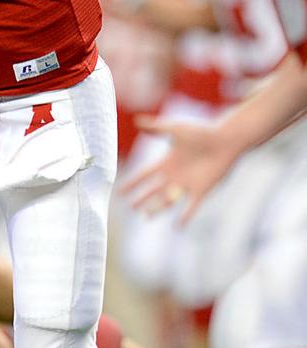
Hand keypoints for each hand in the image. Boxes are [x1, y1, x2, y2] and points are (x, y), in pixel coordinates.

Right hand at [122, 116, 242, 222]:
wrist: (227, 140)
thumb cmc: (202, 132)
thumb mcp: (175, 129)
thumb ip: (156, 128)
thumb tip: (136, 120)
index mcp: (167, 162)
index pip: (145, 175)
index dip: (133, 183)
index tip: (120, 191)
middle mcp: (175, 175)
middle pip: (154, 190)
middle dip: (142, 198)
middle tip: (130, 207)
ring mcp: (187, 184)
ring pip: (168, 200)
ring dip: (157, 209)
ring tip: (146, 217)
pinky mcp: (202, 191)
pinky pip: (191, 207)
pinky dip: (185, 217)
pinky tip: (178, 227)